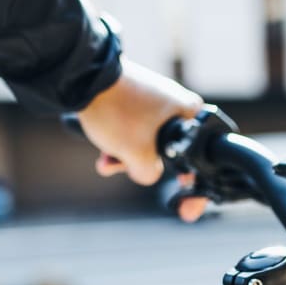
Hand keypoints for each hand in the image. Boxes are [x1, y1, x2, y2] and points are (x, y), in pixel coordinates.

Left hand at [77, 59, 208, 221]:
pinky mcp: (132, 99)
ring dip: (125, 157)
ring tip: (107, 161)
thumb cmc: (118, 112)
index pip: (203, 157)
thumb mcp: (138, 156)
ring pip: (146, 143)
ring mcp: (154, 100)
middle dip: (143, 167)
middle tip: (127, 169)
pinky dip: (119, 143)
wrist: (82, 77)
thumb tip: (146, 173)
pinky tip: (102, 152)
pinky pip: (132, 130)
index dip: (195, 188)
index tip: (187, 207)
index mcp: (191, 112)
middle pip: (169, 152)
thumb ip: (150, 175)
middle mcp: (177, 104)